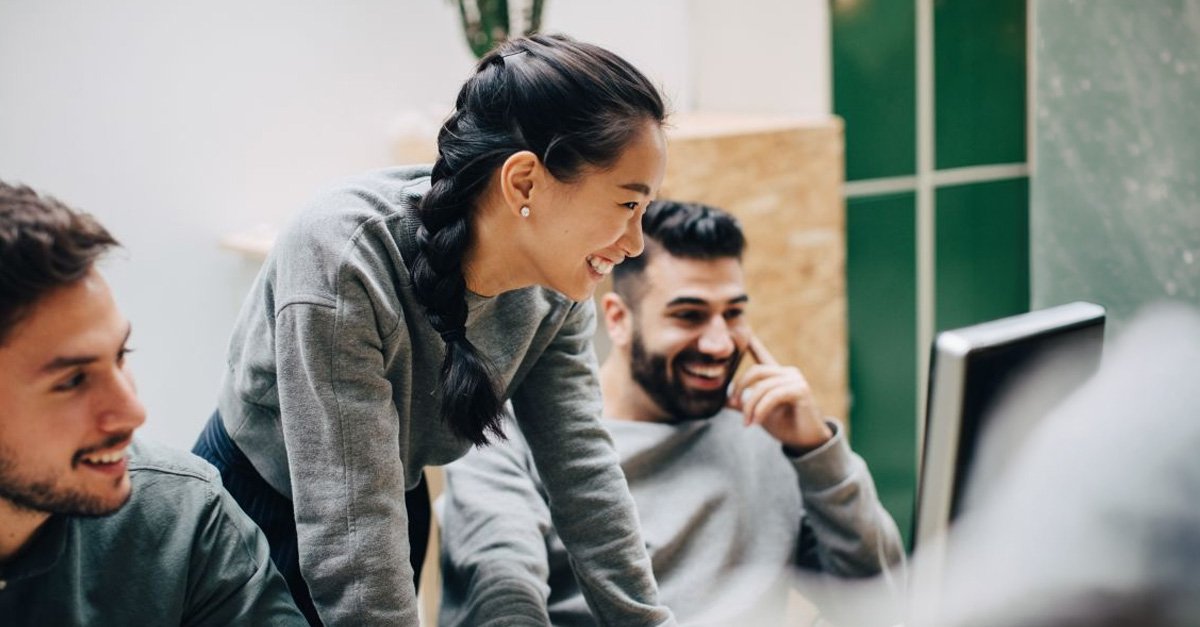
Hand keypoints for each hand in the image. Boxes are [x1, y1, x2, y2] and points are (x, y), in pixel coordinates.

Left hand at [728, 335, 831, 451]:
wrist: (804, 441)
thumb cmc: (784, 425)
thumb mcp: (759, 412)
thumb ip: (744, 403)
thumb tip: (724, 400)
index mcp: (777, 376)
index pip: (762, 356)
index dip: (753, 345)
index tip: (745, 333)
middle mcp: (788, 373)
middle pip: (755, 372)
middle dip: (739, 388)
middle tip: (733, 405)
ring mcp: (796, 380)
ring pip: (762, 387)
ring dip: (750, 406)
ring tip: (747, 422)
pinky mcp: (801, 390)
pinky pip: (773, 396)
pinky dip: (761, 409)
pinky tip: (756, 421)